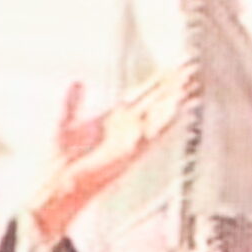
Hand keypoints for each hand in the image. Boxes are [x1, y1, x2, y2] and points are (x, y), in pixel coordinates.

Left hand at [29, 63, 197, 245]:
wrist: (57, 186)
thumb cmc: (62, 162)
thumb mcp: (66, 123)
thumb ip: (73, 102)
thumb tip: (77, 82)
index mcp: (116, 118)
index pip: (144, 94)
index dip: (160, 79)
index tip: (177, 65)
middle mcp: (128, 128)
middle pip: (157, 102)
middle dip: (175, 85)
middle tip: (194, 68)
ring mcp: (130, 141)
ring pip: (158, 117)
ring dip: (174, 103)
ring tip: (190, 87)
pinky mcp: (128, 155)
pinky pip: (150, 137)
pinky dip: (163, 124)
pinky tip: (173, 112)